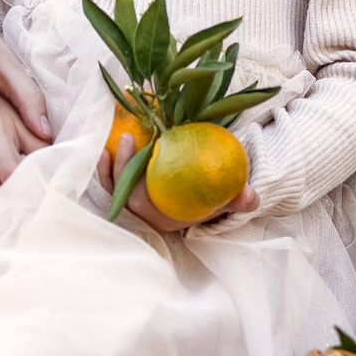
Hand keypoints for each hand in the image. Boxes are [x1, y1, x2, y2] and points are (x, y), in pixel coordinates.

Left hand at [97, 134, 260, 233]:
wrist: (202, 204)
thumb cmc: (210, 201)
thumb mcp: (226, 201)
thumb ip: (240, 201)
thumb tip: (250, 196)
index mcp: (160, 217)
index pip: (141, 202)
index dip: (134, 183)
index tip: (143, 154)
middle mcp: (141, 213)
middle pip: (121, 191)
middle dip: (121, 166)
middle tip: (129, 138)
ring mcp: (131, 203)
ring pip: (112, 185)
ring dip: (109, 165)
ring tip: (115, 138)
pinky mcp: (126, 191)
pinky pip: (111, 180)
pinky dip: (106, 166)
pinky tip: (105, 147)